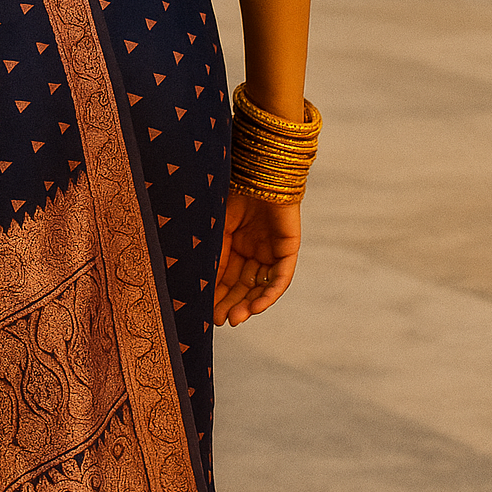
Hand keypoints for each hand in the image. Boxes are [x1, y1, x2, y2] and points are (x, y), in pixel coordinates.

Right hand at [213, 189, 301, 325]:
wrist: (258, 171)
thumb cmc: (233, 193)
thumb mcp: (218, 229)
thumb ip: (215, 257)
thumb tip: (202, 289)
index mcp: (235, 242)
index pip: (226, 276)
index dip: (218, 295)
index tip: (206, 313)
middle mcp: (254, 249)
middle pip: (243, 285)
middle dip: (232, 303)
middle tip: (219, 320)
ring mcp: (272, 250)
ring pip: (261, 286)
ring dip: (249, 304)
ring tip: (235, 318)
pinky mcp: (288, 249)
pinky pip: (280, 278)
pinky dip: (269, 294)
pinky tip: (256, 307)